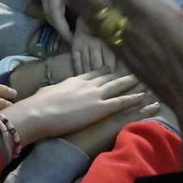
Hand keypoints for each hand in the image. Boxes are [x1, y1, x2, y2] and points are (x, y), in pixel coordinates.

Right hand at [3, 70, 150, 143]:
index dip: (104, 72)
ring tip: (145, 81)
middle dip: (122, 75)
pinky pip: (121, 102)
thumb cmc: (38, 105)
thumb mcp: (47, 92)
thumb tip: (49, 91)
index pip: (93, 74)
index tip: (112, 69)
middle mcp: (87, 84)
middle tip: (134, 71)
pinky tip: (144, 96)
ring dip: (132, 84)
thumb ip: (53, 90)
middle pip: (109, 77)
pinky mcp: (100, 108)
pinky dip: (134, 98)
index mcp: (74, 80)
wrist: (38, 113)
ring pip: (118, 87)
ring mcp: (95, 95)